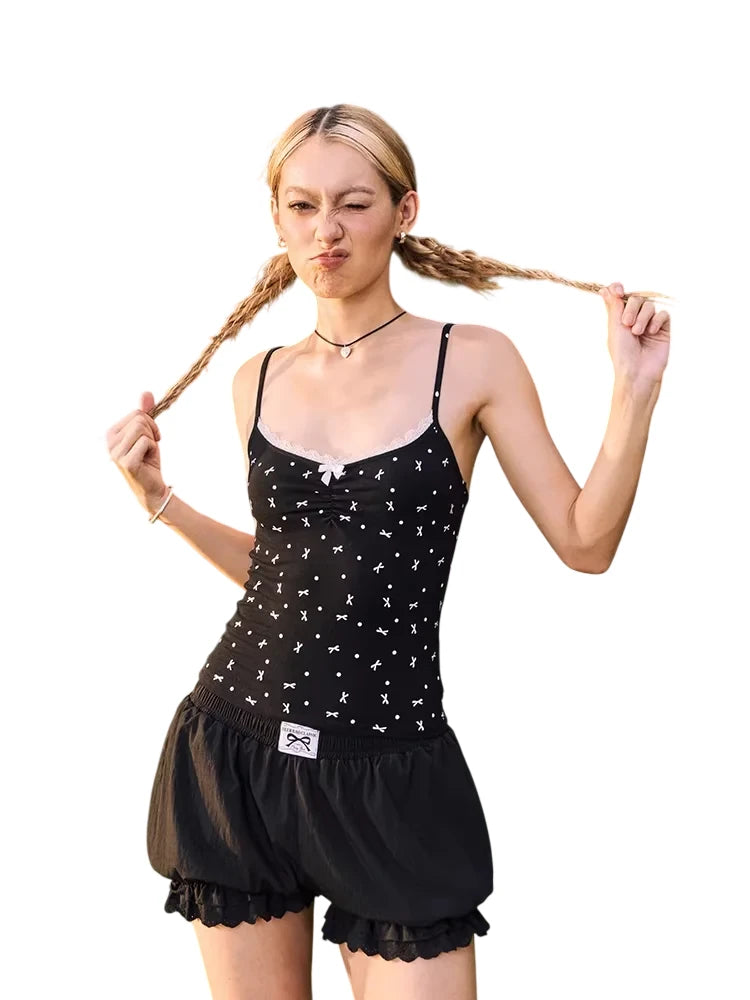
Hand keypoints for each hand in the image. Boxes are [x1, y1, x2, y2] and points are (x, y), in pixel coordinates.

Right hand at [106, 391, 168, 512]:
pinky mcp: (126, 462)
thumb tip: (146, 392)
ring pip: (142, 428)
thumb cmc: (148, 459)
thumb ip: (146, 413)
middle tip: (150, 447)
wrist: (152, 487)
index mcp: (111, 433)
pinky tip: (147, 461)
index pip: (136, 413)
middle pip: (139, 418)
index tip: (150, 437)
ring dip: (152, 441)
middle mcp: (109, 442)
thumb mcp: (148, 433)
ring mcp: (115, 453)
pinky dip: (153, 449)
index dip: (150, 423)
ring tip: (147, 453)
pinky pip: (147, 442)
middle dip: (152, 431)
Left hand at [600, 282, 670, 387]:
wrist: (637, 372)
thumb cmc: (622, 354)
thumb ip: (613, 306)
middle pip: (636, 299)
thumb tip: (606, 289)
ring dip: (642, 317)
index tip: (618, 291)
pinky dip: (656, 321)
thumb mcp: (615, 327)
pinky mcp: (663, 329)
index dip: (618, 289)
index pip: (620, 296)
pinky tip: (651, 332)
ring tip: (637, 332)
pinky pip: (663, 315)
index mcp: (620, 319)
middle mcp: (635, 319)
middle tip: (626, 323)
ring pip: (649, 306)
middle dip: (631, 308)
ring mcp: (649, 323)